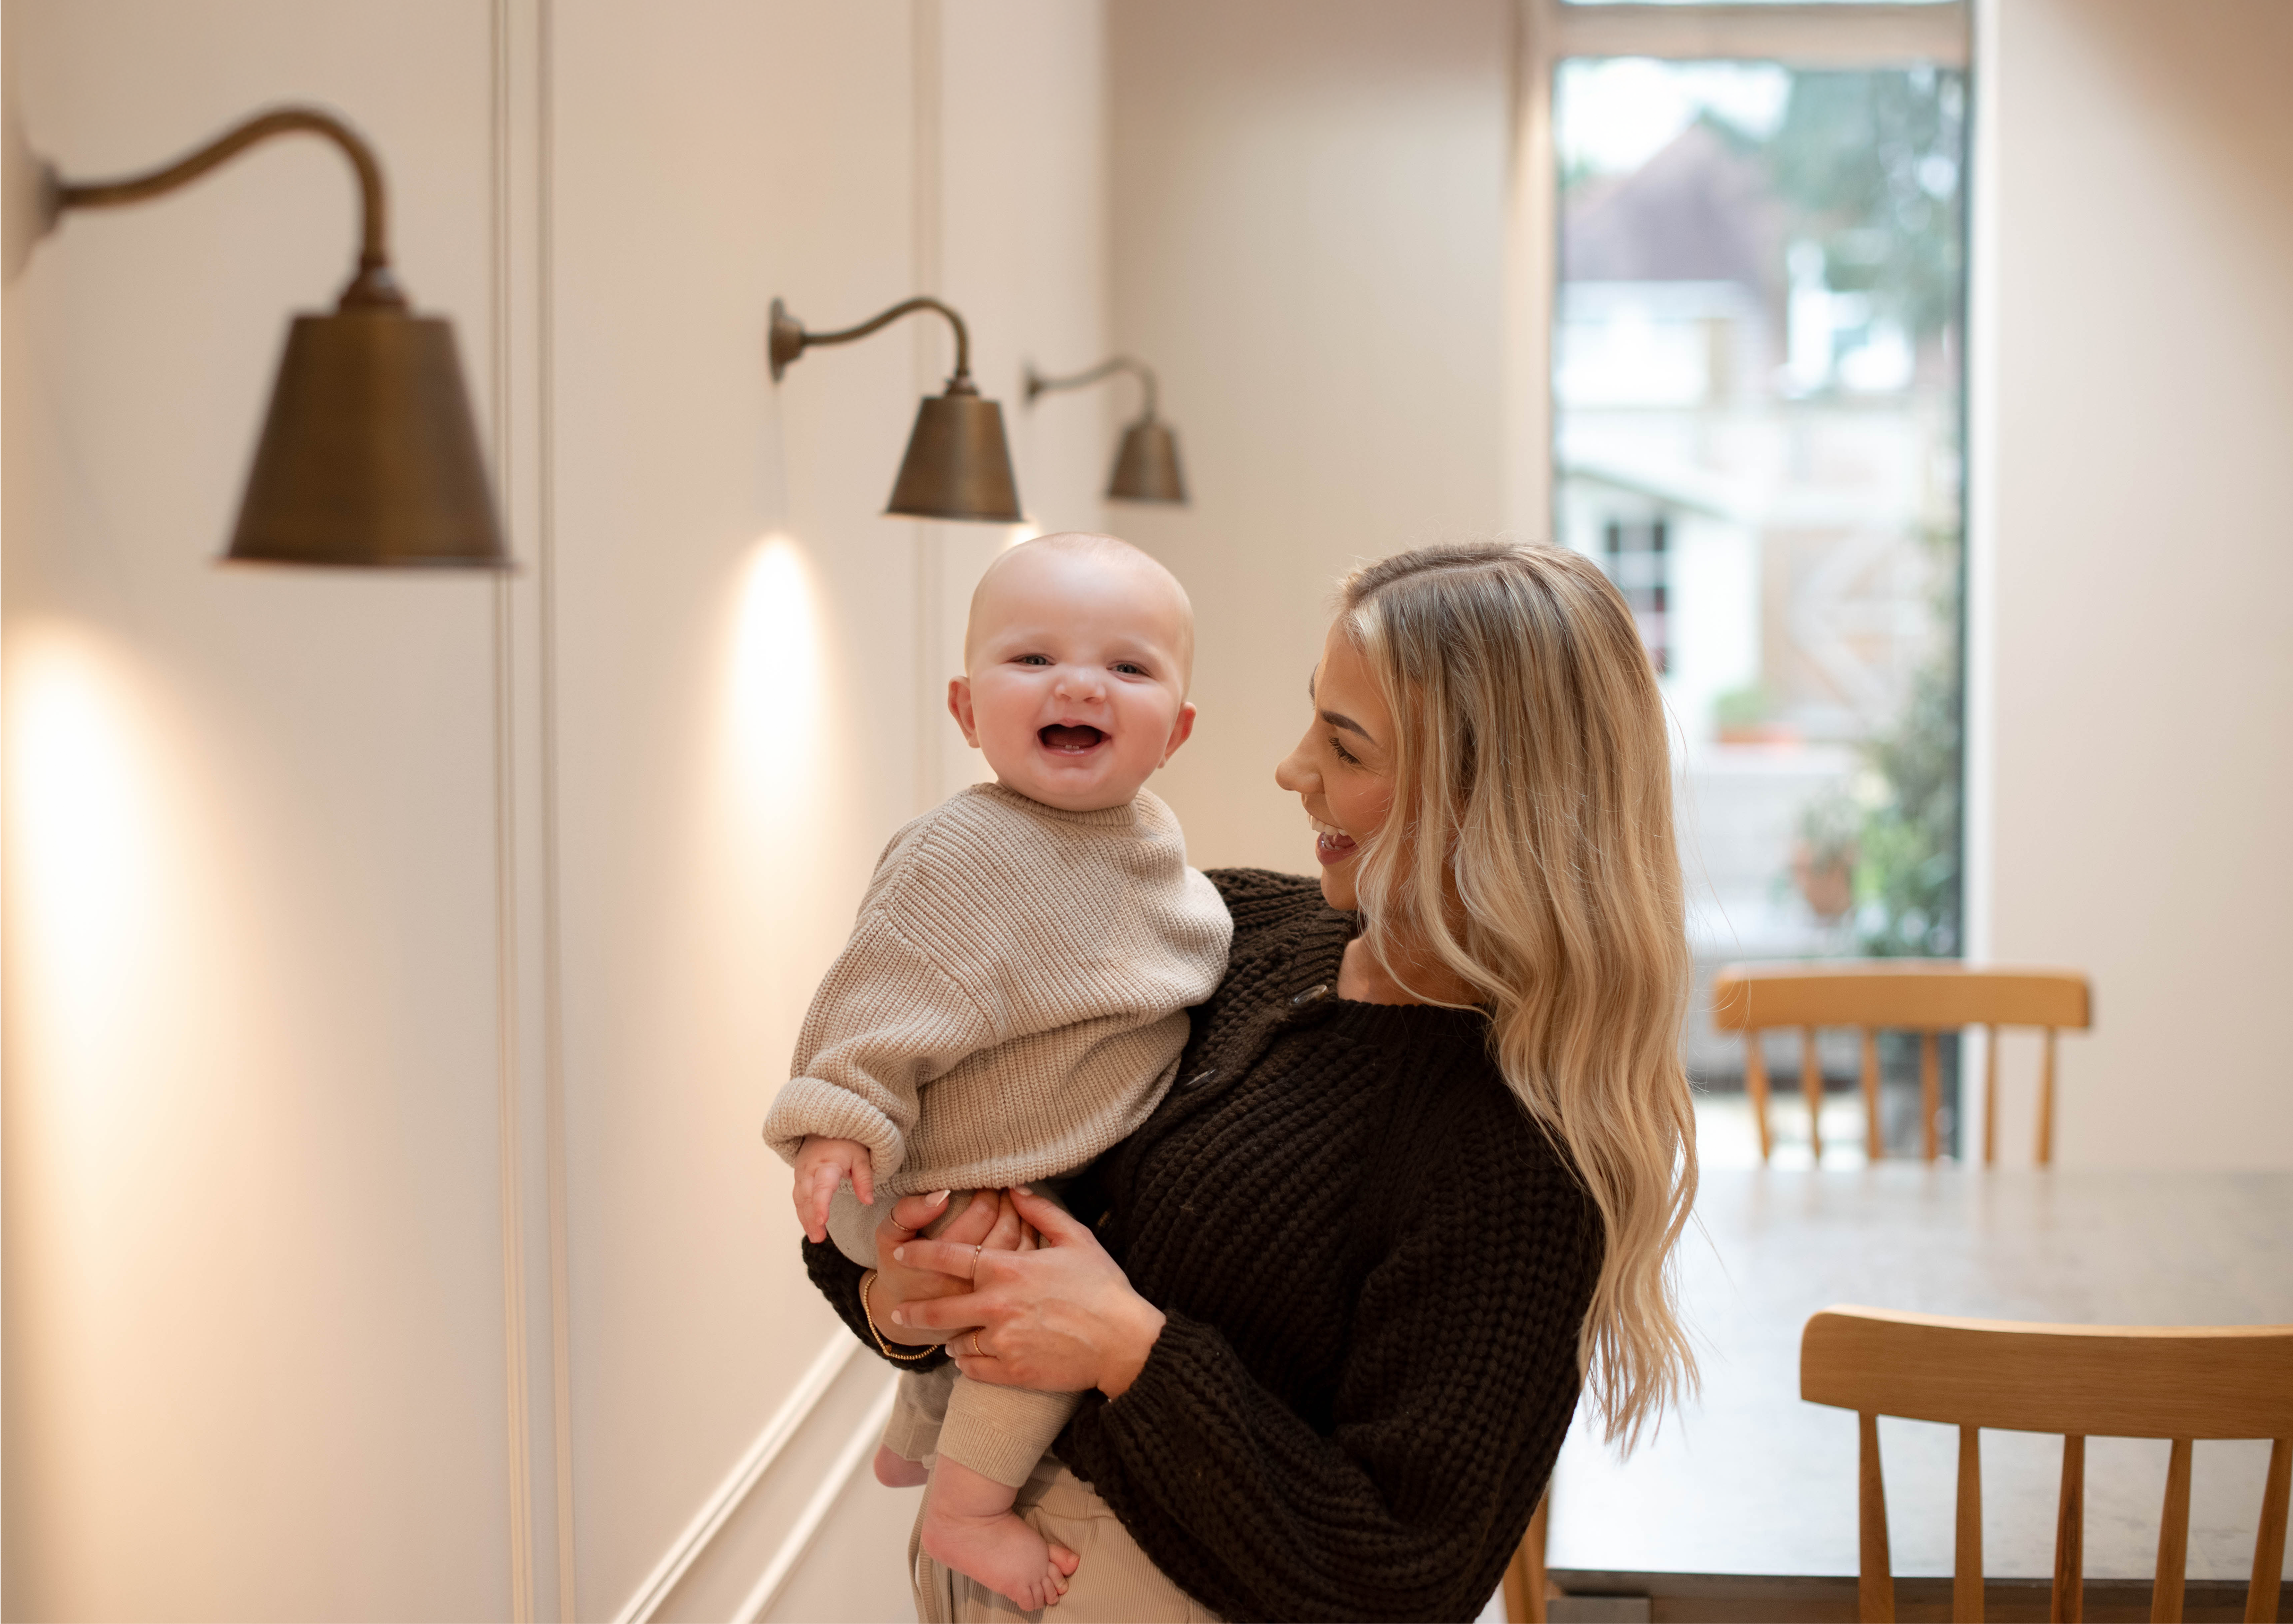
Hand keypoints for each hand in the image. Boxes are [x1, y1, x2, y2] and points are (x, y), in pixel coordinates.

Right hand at [791, 1135, 873, 1243]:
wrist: (825, 1125)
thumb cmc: (847, 1140)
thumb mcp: (861, 1155)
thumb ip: (864, 1178)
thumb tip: (867, 1201)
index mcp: (826, 1163)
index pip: (822, 1186)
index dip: (821, 1204)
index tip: (822, 1221)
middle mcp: (809, 1169)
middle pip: (808, 1197)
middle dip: (811, 1219)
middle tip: (818, 1238)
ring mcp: (801, 1173)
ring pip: (800, 1199)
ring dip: (805, 1219)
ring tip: (815, 1238)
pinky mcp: (798, 1177)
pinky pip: (798, 1197)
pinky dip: (802, 1212)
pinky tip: (809, 1225)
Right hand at [865, 1189, 1034, 1346]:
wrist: (906, 1317)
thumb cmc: (899, 1270)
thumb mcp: (890, 1238)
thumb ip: (908, 1213)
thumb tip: (942, 1194)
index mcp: (944, 1264)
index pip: (982, 1215)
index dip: (988, 1194)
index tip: (987, 1184)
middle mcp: (971, 1283)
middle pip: (1007, 1230)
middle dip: (1009, 1203)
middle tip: (1005, 1189)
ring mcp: (990, 1297)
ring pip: (1022, 1249)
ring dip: (1024, 1219)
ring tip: (1015, 1204)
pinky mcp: (1001, 1303)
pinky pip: (1027, 1266)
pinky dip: (1031, 1241)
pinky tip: (1025, 1227)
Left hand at [889, 1187, 1166, 1397]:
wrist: (1124, 1342)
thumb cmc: (1103, 1288)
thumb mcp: (1076, 1239)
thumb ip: (1041, 1211)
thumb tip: (1015, 1189)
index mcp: (1008, 1270)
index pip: (948, 1258)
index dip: (919, 1254)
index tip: (900, 1254)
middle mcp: (997, 1306)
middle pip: (939, 1310)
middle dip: (913, 1310)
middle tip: (899, 1310)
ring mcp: (1003, 1342)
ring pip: (957, 1343)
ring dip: (951, 1339)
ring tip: (952, 1338)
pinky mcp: (1012, 1372)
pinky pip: (974, 1370)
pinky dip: (968, 1364)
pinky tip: (972, 1357)